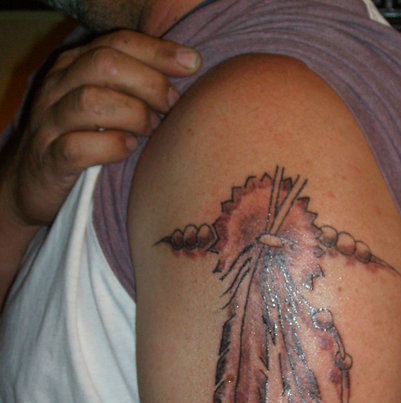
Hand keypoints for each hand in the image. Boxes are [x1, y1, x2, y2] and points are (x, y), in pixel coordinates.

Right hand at [2, 29, 200, 227]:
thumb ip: (131, 90)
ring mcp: (50, 124)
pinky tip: (129, 149)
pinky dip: (110, 147)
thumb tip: (183, 82)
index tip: (192, 64)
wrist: (31, 184)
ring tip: (151, 129)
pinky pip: (78, 147)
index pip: (117, 43)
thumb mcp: (103, 108)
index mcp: (72, 67)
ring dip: (132, 114)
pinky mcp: (49, 160)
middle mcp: (57, 88)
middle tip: (172, 105)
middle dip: (149, 83)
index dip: (158, 51)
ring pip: (90, 102)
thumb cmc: (81, 142)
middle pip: (105, 65)